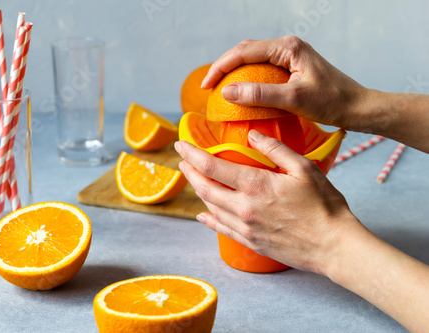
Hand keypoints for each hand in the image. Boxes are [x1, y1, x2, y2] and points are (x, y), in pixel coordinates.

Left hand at [175, 131, 358, 274]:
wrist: (335, 246)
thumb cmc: (324, 206)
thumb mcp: (303, 168)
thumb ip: (275, 149)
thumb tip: (252, 135)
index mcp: (255, 185)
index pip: (212, 166)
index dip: (192, 154)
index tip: (181, 144)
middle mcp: (244, 208)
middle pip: (205, 187)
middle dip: (190, 172)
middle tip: (183, 160)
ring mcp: (245, 227)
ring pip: (211, 207)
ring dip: (198, 191)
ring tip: (193, 179)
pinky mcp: (250, 242)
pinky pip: (222, 229)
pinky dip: (209, 219)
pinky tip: (202, 214)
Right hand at [201, 36, 368, 129]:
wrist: (358, 107)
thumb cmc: (332, 102)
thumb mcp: (294, 100)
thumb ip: (260, 94)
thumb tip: (227, 92)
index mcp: (288, 48)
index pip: (244, 51)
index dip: (221, 67)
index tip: (206, 86)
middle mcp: (287, 48)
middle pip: (246, 52)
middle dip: (224, 68)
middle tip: (209, 88)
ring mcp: (290, 57)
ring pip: (253, 60)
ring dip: (235, 73)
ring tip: (220, 91)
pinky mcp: (292, 69)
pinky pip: (263, 70)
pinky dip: (248, 80)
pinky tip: (242, 94)